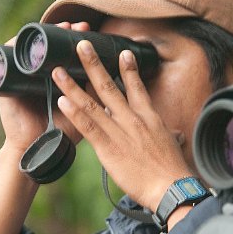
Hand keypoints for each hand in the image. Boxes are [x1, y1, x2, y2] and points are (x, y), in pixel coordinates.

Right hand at [0, 22, 86, 153]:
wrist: (36, 150)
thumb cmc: (60, 134)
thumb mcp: (84, 112)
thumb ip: (96, 97)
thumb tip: (116, 79)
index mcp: (58, 80)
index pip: (66, 52)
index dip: (78, 40)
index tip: (91, 30)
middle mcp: (40, 75)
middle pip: (52, 44)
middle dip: (66, 31)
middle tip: (80, 25)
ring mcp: (23, 77)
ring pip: (33, 47)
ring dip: (45, 33)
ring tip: (61, 25)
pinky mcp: (6, 83)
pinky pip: (6, 58)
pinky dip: (13, 43)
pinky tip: (23, 35)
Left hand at [52, 40, 192, 210]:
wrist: (169, 188)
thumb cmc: (172, 169)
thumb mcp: (173, 144)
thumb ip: (169, 134)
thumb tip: (174, 133)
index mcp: (148, 116)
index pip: (137, 86)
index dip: (128, 68)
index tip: (121, 52)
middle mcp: (132, 119)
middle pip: (109, 86)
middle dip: (93, 64)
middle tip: (81, 45)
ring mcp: (118, 132)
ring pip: (91, 103)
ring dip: (73, 85)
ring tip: (58, 71)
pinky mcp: (108, 148)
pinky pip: (88, 126)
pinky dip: (74, 113)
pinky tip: (62, 100)